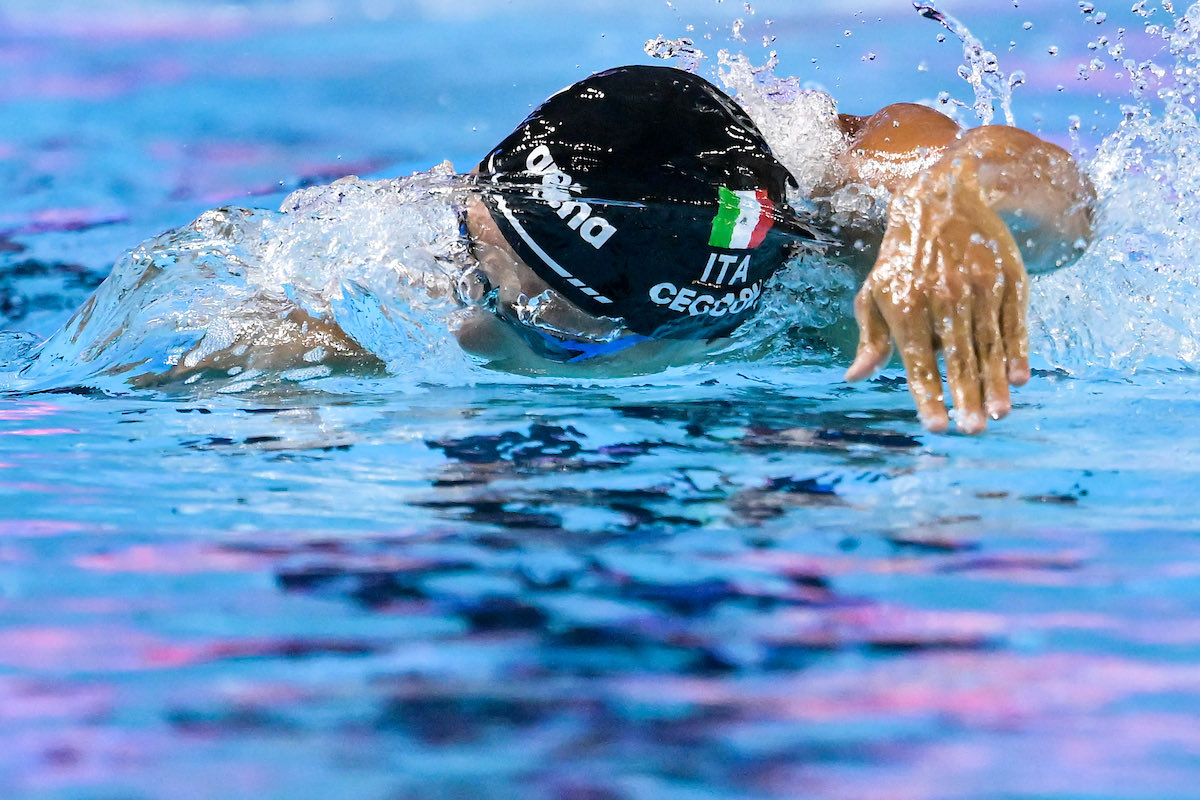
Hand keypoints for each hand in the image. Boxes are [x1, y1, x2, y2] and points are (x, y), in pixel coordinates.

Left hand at [844, 165, 1029, 433]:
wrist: (940, 199)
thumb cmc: (901, 260)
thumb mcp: (875, 292)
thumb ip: (871, 338)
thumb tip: (855, 377)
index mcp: (907, 306)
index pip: (919, 361)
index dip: (929, 396)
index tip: (937, 428)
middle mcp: (943, 298)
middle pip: (957, 358)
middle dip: (965, 397)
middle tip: (973, 431)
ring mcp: (978, 287)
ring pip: (988, 344)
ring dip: (994, 382)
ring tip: (998, 414)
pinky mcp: (1007, 278)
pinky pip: (1014, 321)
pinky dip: (1017, 351)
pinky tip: (1019, 378)